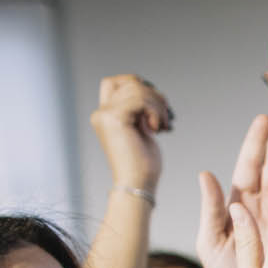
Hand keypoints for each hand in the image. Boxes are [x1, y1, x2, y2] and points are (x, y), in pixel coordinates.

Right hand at [90, 74, 172, 196]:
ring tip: (163, 126)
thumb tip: (154, 94)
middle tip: (166, 117)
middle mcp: (101, 112)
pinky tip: (157, 130)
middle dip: (154, 95)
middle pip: (129, 82)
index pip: (116, 82)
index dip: (138, 85)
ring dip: (158, 105)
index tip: (157, 105)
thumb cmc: (143, 165)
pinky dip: (155, 112)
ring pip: (137, 89)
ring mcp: (105, 115)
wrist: (137, 185)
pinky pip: (140, 100)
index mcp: (106, 115)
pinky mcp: (114, 118)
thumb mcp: (142, 131)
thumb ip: (141, 112)